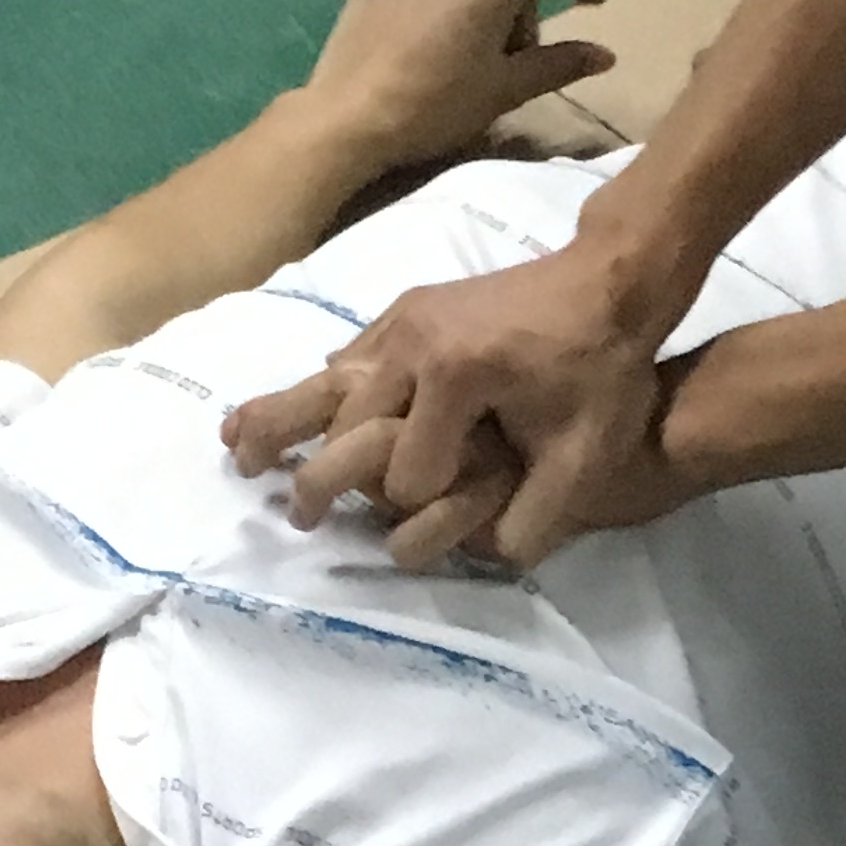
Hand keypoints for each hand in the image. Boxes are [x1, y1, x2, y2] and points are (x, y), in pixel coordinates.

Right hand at [221, 229, 704, 569]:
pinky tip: (290, 411)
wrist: (606, 283)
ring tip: (238, 456)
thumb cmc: (602, 370)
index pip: (405, 474)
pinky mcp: (402, 311)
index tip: (449, 508)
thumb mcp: (587, 453)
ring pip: (327, 385)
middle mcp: (412, 342)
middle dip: (322, 478)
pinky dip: (316, 391)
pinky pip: (347, 360)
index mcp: (454, 375)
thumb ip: (540, 515)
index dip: (426, 505)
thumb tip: (493, 561)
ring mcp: (401, 320)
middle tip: (297, 518)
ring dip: (284, 421)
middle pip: (346, 430)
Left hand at [298, 0, 616, 172]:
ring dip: (476, 14)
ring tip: (458, 65)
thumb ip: (558, 66)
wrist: (345, 120)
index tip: (590, 4)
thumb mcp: (504, 93)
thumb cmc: (433, 110)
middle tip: (504, 69)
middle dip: (516, 18)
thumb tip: (606, 55)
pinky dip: (438, 12)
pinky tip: (420, 54)